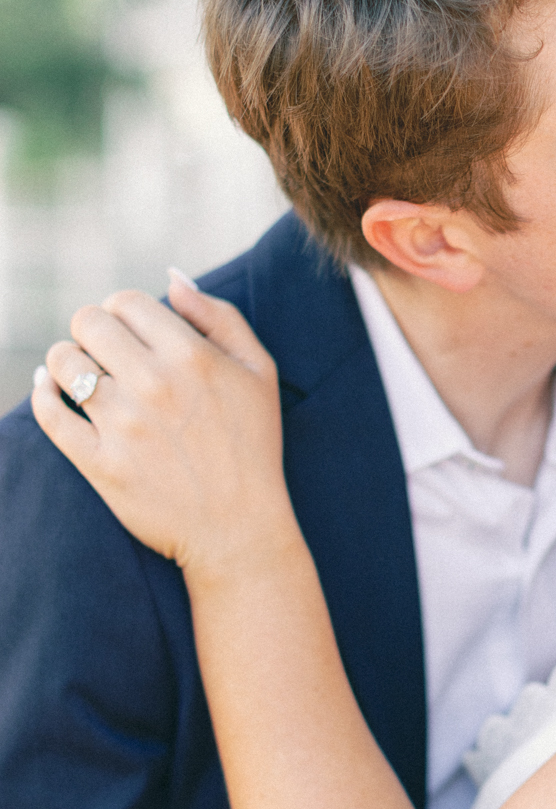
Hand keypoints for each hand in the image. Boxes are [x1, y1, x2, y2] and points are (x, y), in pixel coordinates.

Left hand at [31, 276, 295, 579]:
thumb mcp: (259, 372)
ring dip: (68, 361)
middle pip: (88, 322)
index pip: (126, 302)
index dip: (123, 311)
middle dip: (93, 330)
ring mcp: (124, 426)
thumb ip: (218, 316)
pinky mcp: (100, 464)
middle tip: (106, 353)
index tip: (130, 332)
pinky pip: (49, 414)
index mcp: (193, 357)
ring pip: (63, 363)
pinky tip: (51, 391)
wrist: (240, 530)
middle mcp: (155, 385)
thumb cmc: (253, 446)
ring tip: (85, 376)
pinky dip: (42, 395)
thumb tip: (171, 279)